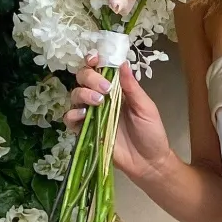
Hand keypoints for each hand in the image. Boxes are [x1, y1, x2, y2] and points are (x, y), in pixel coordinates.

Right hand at [63, 53, 175, 186]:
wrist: (149, 162)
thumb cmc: (151, 133)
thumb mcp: (145, 107)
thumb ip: (132, 87)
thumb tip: (122, 63)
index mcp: (116, 89)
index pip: (98, 69)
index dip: (93, 61)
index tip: (95, 59)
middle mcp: (100, 98)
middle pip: (82, 78)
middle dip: (90, 78)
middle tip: (105, 89)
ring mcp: (92, 114)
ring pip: (74, 95)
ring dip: (83, 94)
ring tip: (98, 102)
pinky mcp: (85, 131)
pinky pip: (70, 119)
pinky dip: (72, 114)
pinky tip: (83, 115)